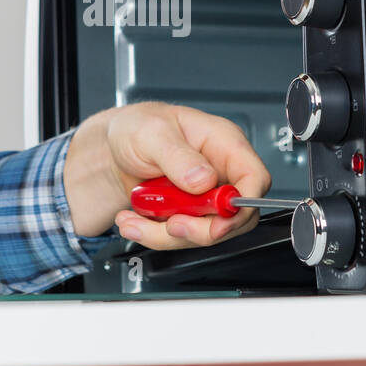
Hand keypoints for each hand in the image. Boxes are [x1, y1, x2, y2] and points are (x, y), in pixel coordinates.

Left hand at [64, 101, 271, 249]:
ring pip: (205, 233)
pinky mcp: (188, 214)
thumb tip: (205, 179)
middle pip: (235, 216)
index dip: (243, 204)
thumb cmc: (135, 128)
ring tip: (134, 219)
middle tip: (171, 224)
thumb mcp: (151, 133)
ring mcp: (204, 197)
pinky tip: (133, 221)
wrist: (111, 150)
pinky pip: (181, 237)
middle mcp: (220, 171)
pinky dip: (153, 235)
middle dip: (201, 230)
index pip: (254, 178)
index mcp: (223, 143)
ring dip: (165, 234)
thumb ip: (178, 156)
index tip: (218, 221)